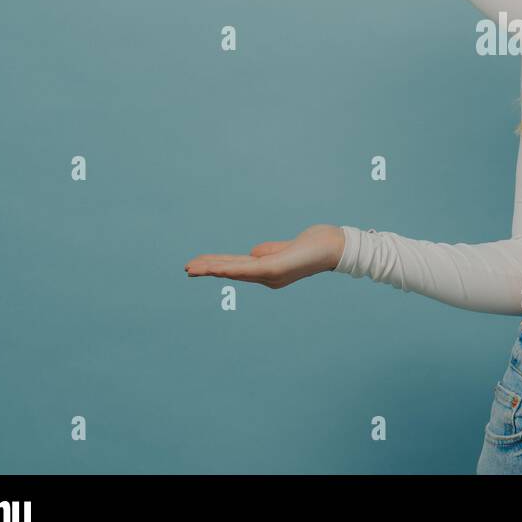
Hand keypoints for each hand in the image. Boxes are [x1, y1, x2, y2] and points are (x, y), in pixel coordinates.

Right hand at [184, 224, 345, 288]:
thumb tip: (252, 253)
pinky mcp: (277, 269)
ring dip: (212, 269)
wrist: (335, 247)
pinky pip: (249, 269)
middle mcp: (267, 277)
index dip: (216, 265)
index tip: (197, 264)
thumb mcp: (285, 248)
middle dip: (208, 269)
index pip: (237, 267)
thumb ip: (268, 251)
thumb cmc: (314, 245)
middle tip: (186, 269)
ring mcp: (271, 274)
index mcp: (268, 271)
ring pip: (235, 271)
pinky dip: (231, 268)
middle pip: (232, 270)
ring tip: (191, 268)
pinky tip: (217, 267)